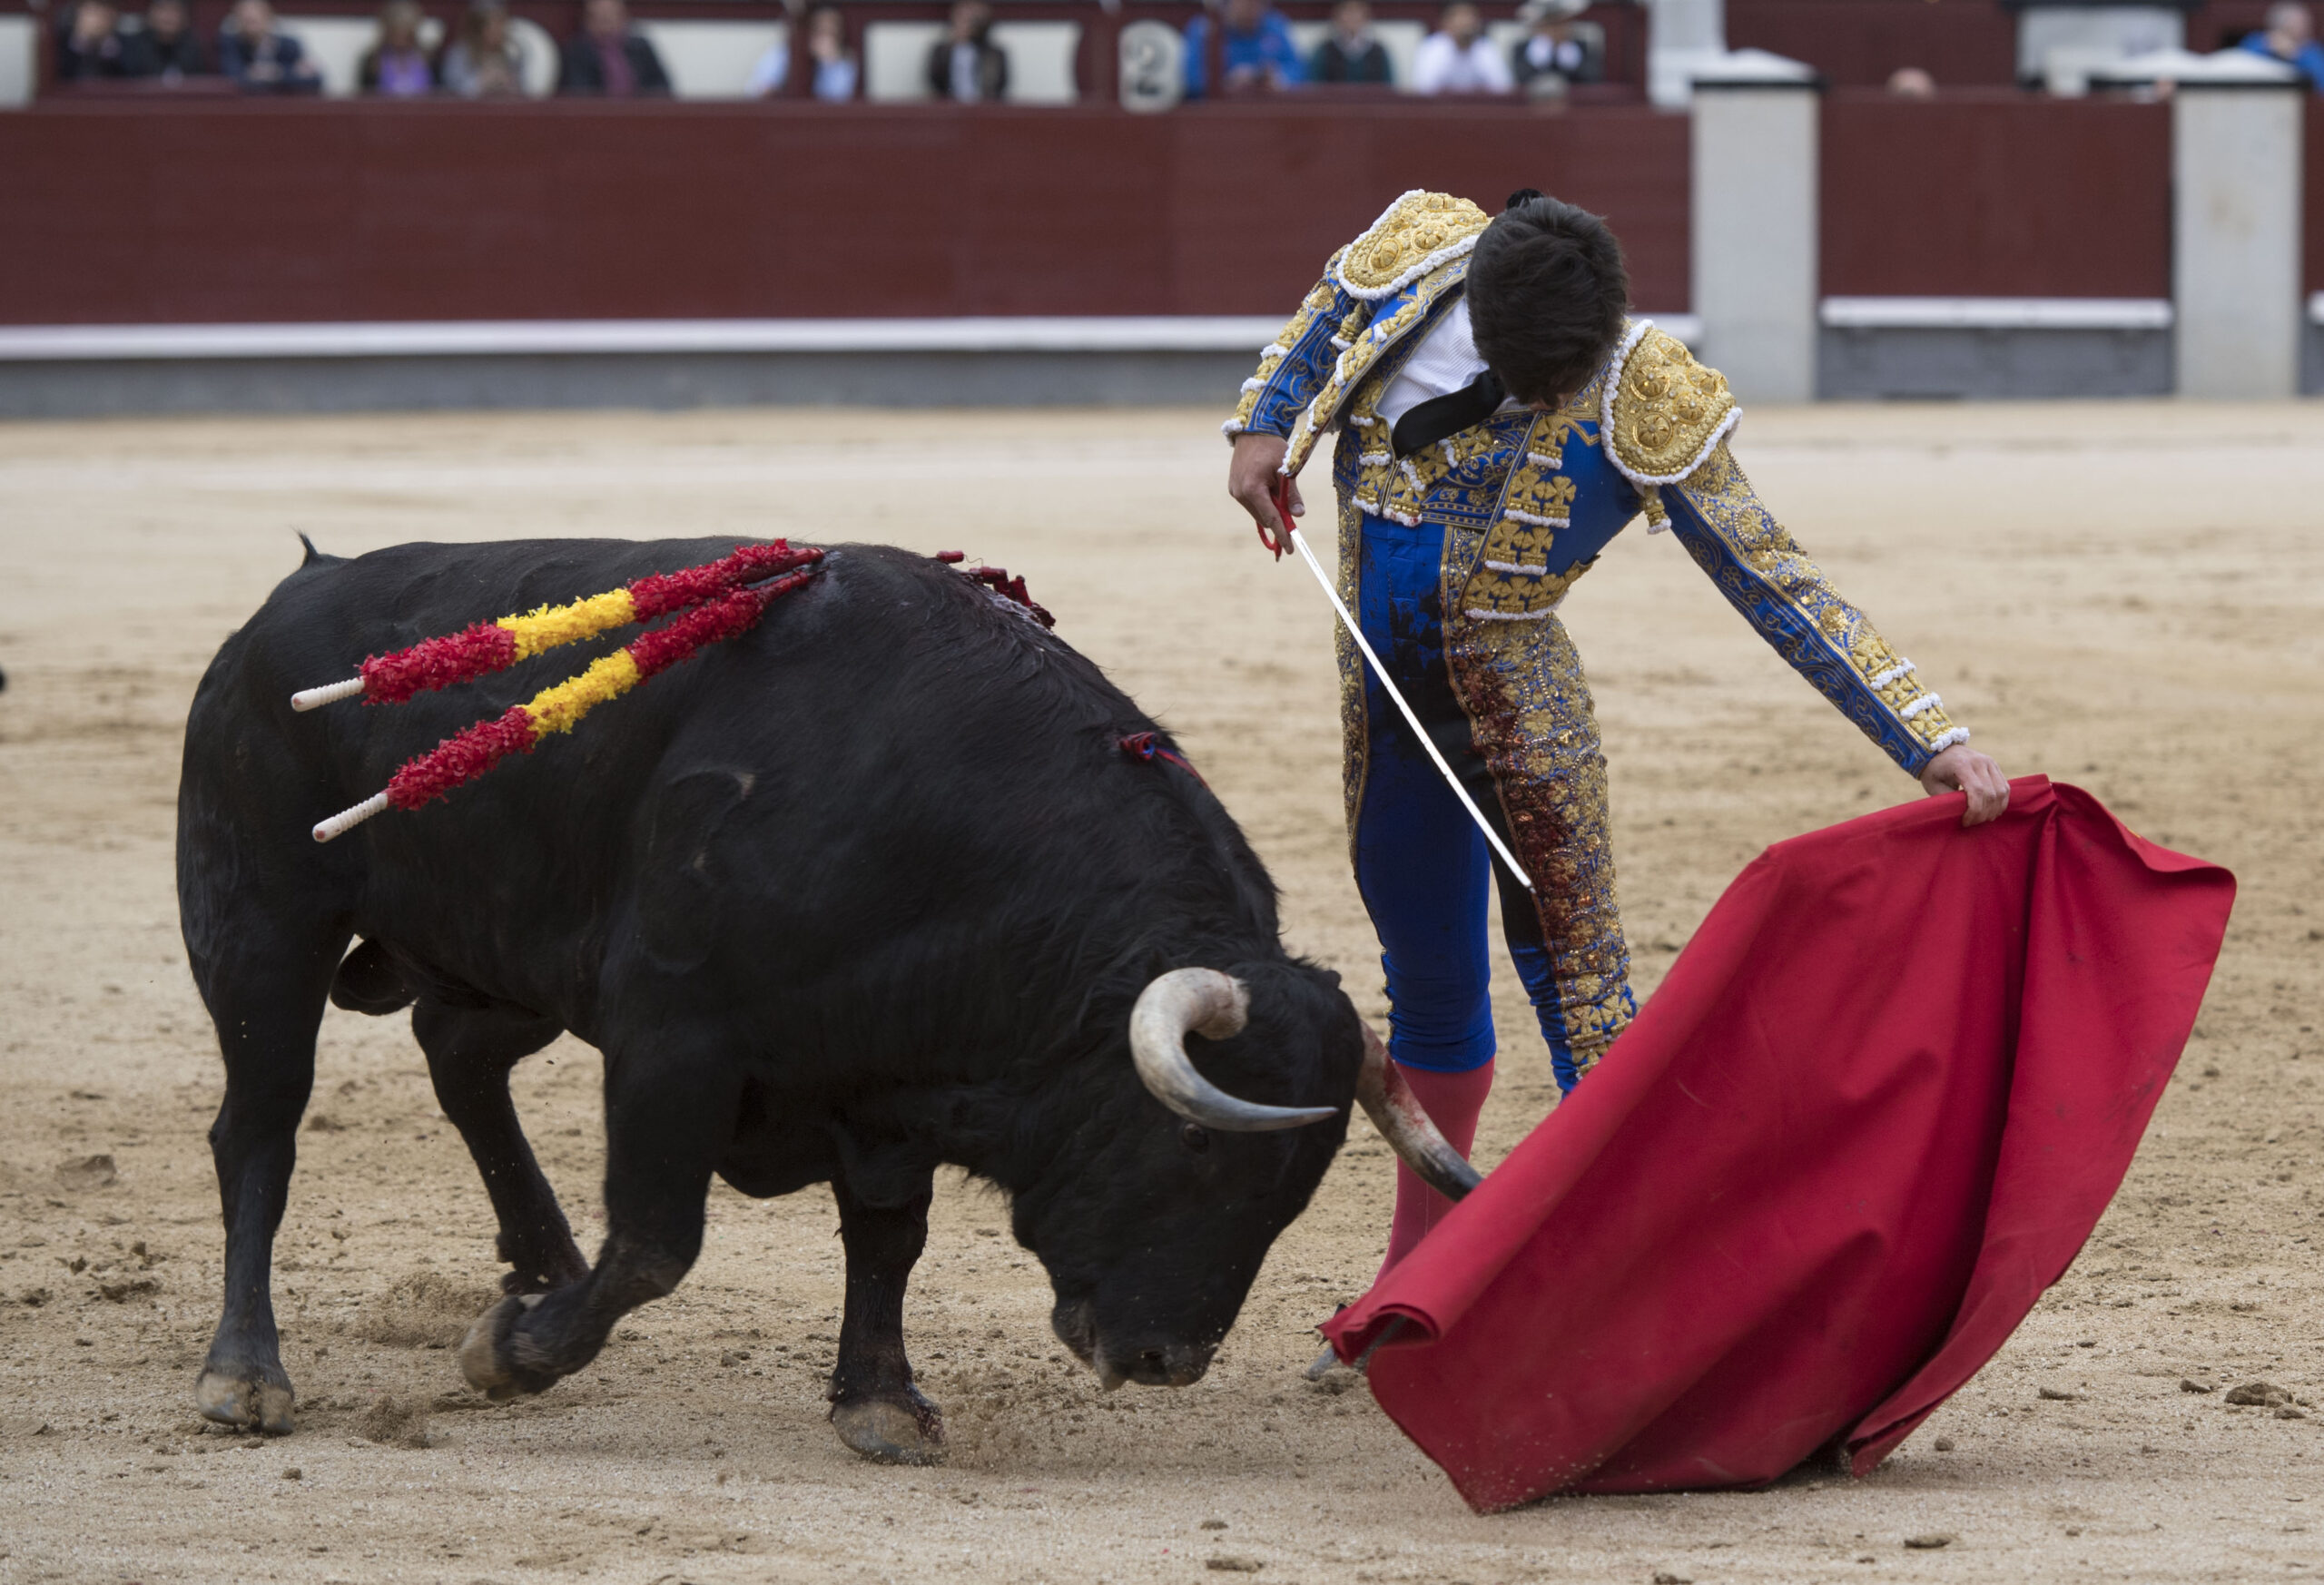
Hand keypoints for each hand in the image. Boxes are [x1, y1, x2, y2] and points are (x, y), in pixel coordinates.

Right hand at [1229, 431, 1300, 554]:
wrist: (1252, 431)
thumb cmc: (1272, 447)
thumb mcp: (1287, 469)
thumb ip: (1291, 494)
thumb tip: (1299, 515)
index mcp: (1253, 489)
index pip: (1271, 519)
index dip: (1282, 535)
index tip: (1291, 549)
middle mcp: (1240, 493)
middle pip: (1264, 517)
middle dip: (1278, 519)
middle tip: (1290, 511)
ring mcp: (1235, 491)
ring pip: (1257, 511)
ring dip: (1270, 508)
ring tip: (1276, 486)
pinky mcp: (1233, 488)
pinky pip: (1251, 502)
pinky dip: (1262, 501)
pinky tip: (1267, 485)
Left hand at [1920, 744, 2008, 826]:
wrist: (1939, 749)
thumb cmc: (1934, 770)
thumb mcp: (1934, 785)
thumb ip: (1948, 799)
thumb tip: (1963, 814)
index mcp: (1961, 764)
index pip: (1977, 791)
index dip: (1975, 810)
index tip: (1966, 822)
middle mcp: (1979, 761)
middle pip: (1991, 793)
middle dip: (1984, 813)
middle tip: (1974, 823)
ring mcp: (1989, 762)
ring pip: (2002, 790)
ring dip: (1995, 809)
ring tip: (1983, 819)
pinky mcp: (1994, 765)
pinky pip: (2004, 786)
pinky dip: (2001, 802)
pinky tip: (1992, 811)